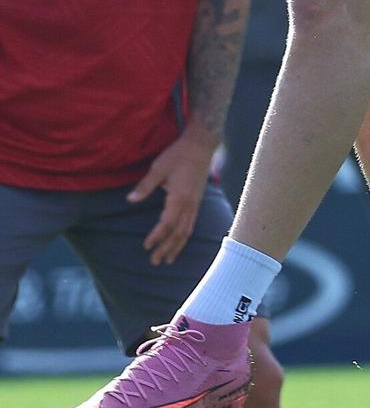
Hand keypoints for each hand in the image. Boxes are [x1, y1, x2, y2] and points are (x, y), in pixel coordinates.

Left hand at [128, 130, 216, 266]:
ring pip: (187, 231)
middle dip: (166, 249)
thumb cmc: (179, 155)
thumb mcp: (159, 168)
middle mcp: (189, 205)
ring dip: (177, 246)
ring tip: (169, 259)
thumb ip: (145, 186)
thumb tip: (130, 200)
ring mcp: (195, 203)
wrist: (201, 145)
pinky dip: (185, 236)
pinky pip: (192, 224)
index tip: (146, 246)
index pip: (167, 224)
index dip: (156, 237)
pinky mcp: (198, 201)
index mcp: (179, 198)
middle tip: (155, 262)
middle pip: (178, 233)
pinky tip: (180, 240)